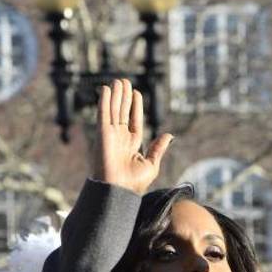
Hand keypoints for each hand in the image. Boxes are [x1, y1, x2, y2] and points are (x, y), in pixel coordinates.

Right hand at [91, 78, 172, 195]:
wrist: (119, 191)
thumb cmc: (134, 183)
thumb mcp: (151, 164)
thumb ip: (158, 148)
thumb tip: (169, 135)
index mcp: (132, 144)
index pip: (134, 120)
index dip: (135, 106)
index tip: (136, 93)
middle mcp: (120, 138)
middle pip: (122, 112)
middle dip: (124, 97)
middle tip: (125, 81)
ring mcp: (110, 135)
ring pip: (113, 110)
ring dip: (116, 95)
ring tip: (118, 80)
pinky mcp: (102, 134)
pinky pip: (103, 113)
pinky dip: (105, 101)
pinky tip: (107, 89)